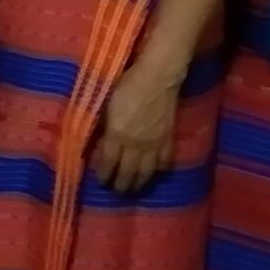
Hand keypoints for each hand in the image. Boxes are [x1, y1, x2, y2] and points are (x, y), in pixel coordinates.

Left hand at [91, 65, 180, 193]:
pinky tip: (157, 172)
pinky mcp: (168, 139)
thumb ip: (104, 127)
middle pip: (128, 173)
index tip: (101, 182)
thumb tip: (100, 142)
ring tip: (135, 188)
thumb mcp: (107, 105)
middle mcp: (136, 145)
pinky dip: (161, 170)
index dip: (104, 175)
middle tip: (118, 192)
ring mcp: (154, 144)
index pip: (108, 163)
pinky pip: (165, 161)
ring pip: (146, 172)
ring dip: (140, 183)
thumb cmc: (127, 85)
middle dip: (122, 185)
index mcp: (117, 136)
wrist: (157, 77)